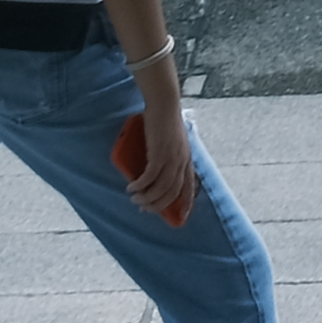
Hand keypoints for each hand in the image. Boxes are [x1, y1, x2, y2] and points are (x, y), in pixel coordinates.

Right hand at [116, 65, 198, 224]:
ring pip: (160, 188)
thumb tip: (157, 172)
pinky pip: (149, 177)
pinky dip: (140, 185)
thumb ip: (171, 156)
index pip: (190, 187)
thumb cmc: (166, 122)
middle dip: (158, 205)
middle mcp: (182, 161)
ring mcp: (172, 158)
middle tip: (144, 208)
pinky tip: (131, 187)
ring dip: (146, 197)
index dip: (186, 203)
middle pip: (172, 192)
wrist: (164, 105)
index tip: (182, 217)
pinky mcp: (159, 153)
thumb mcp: (174, 142)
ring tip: (135, 199)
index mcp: (187, 159)